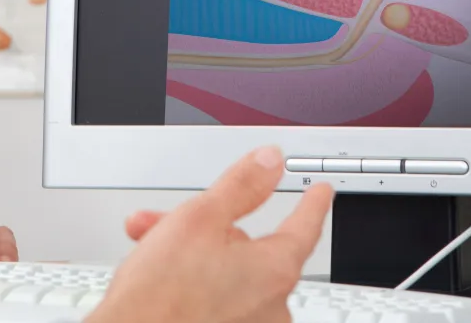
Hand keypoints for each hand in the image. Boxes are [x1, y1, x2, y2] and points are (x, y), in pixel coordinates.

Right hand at [88, 146, 332, 322]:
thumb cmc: (161, 295)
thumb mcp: (200, 218)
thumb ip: (242, 185)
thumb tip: (271, 163)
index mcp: (275, 270)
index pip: (304, 227)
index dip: (311, 204)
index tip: (320, 194)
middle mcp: (271, 305)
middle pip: (248, 247)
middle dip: (207, 228)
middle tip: (169, 222)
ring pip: (227, 272)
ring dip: (191, 254)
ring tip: (149, 249)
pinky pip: (217, 298)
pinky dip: (193, 283)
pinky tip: (159, 277)